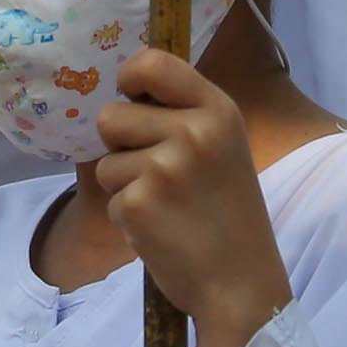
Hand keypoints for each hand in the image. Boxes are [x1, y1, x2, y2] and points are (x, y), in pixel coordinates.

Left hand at [92, 51, 290, 346]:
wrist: (241, 284)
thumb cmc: (229, 214)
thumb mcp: (224, 147)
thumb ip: (185, 115)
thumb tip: (130, 90)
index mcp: (218, 110)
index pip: (151, 62)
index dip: (130, 80)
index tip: (134, 102)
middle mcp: (193, 131)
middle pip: (112, 116)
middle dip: (121, 147)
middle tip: (159, 175)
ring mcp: (165, 167)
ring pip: (105, 162)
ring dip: (124, 186)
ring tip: (165, 206)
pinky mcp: (139, 203)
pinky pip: (109, 199)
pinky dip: (127, 218)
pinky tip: (161, 230)